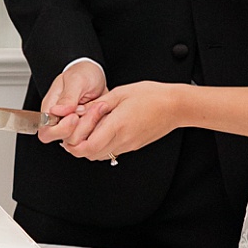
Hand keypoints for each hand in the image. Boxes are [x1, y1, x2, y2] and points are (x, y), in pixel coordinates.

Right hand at [38, 58, 106, 143]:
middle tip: (88, 111)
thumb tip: (57, 111)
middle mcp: (60, 121)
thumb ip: (67, 97)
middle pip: (63, 139)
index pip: (46, 131)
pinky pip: (92, 137)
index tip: (74, 116)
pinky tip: (102, 113)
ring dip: (91, 127)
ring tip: (97, 108)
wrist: (96, 74)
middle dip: (80, 129)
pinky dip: (99, 128)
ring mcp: (74, 127)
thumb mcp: (76, 80)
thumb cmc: (82, 74)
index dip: (60, 129)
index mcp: (50, 109)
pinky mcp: (87, 129)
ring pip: (79, 141)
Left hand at [62, 81, 180, 159]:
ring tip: (90, 127)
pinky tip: (103, 129)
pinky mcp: (133, 146)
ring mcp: (128, 145)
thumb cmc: (152, 96)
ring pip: (100, 155)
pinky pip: (111, 151)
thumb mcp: (120, 93)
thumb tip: (80, 111)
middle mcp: (122, 140)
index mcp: (117, 125)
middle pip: (90, 155)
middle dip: (78, 144)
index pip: (87, 147)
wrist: (175, 107)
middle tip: (77, 127)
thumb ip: (97, 104)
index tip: (73, 127)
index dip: (74, 142)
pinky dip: (101, 144)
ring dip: (89, 145)